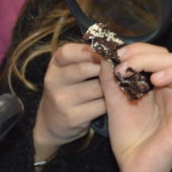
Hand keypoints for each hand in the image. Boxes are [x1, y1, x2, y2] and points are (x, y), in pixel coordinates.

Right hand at [33, 42, 106, 161]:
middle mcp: (54, 81)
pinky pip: (101, 106)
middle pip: (85, 69)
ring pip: (97, 88)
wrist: (53, 121)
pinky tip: (113, 101)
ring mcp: (62, 101)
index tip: (106, 52)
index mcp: (55, 65)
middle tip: (119, 69)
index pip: (68, 52)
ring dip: (111, 87)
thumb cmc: (69, 89)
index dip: (89, 51)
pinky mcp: (73, 118)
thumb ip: (87, 58)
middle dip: (105, 68)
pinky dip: (111, 103)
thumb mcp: (69, 69)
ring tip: (117, 85)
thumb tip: (115, 49)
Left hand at [103, 43, 171, 171]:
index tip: (120, 56)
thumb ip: (110, 78)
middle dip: (150, 57)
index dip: (142, 49)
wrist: (130, 166)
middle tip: (127, 67)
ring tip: (154, 78)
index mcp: (161, 83)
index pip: (161, 54)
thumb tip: (106, 54)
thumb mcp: (114, 100)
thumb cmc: (128, 134)